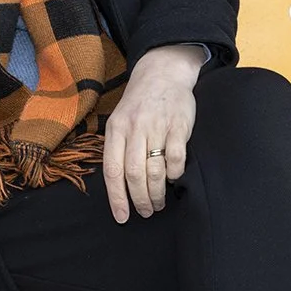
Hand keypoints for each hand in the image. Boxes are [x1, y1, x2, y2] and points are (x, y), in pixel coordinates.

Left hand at [102, 44, 202, 222]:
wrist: (162, 73)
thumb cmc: (139, 104)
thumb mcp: (120, 120)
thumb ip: (117, 148)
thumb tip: (117, 185)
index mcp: (116, 129)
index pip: (112, 170)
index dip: (117, 197)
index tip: (122, 217)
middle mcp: (134, 129)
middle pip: (134, 174)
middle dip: (139, 199)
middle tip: (146, 212)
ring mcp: (157, 127)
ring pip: (155, 170)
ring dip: (157, 193)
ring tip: (159, 203)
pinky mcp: (178, 126)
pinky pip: (176, 158)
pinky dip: (175, 174)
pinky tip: (173, 178)